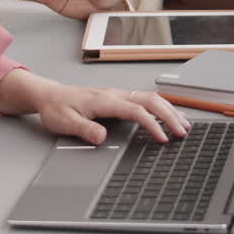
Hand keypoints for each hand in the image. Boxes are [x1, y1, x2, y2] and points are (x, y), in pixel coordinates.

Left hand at [32, 83, 189, 144]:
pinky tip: (169, 115)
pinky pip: (145, 100)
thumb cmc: (57, 108)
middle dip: (169, 116)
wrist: (50, 96)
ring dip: (168, 110)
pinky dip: (161, 107)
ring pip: (150, 98)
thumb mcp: (65, 122)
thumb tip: (102, 137)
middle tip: (182, 132)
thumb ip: (84, 129)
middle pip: (150, 101)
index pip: (136, 110)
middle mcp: (115, 95)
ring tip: (183, 125)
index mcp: (105, 100)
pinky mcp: (118, 98)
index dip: (151, 124)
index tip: (162, 138)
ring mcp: (118, 95)